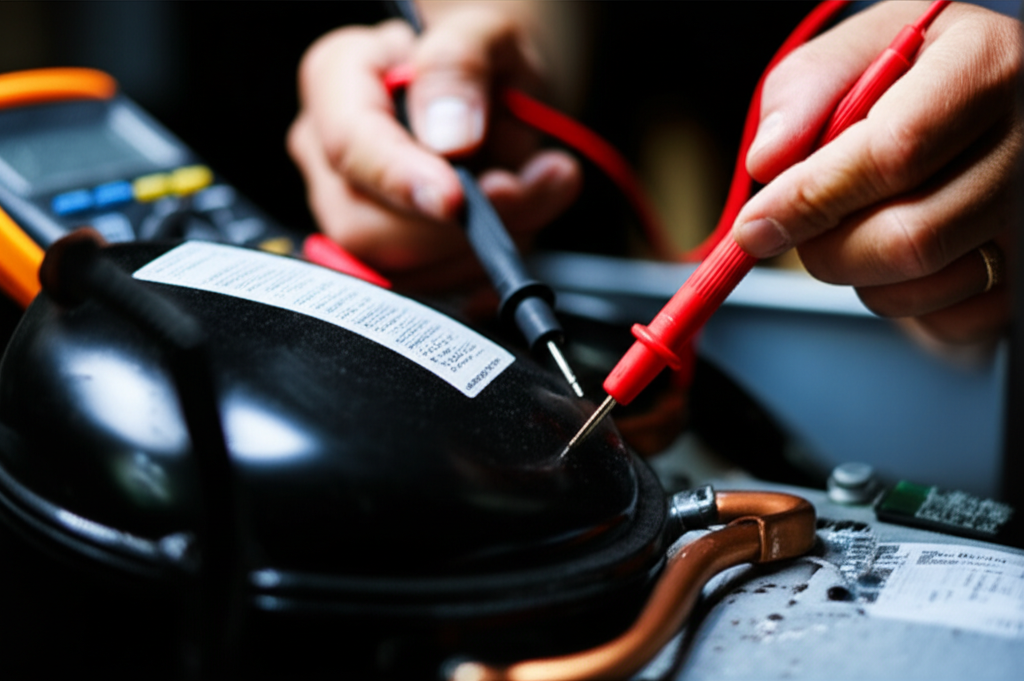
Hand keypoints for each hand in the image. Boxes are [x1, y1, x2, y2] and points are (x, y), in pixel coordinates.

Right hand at [287, 3, 581, 293]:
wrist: (500, 93)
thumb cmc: (480, 60)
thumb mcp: (485, 32)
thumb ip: (462, 67)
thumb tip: (449, 138)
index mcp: (336, 83)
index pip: (349, 146)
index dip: (402, 181)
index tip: (457, 200)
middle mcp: (331, 155)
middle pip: (368, 227)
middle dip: (458, 228)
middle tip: (527, 186)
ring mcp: (357, 212)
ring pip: (405, 270)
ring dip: (485, 248)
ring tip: (537, 187)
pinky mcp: (392, 257)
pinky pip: (434, 288)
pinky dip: (488, 271)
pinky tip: (520, 228)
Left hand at [733, 1, 1021, 344]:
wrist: (967, 101)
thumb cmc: (902, 76)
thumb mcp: (850, 56)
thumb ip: (804, 95)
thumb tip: (769, 164)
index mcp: (987, 66)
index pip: (896, 151)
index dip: (812, 197)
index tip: (754, 225)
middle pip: (909, 236)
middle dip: (824, 249)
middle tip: (791, 232)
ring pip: (920, 287)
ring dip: (854, 274)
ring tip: (851, 224)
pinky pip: (944, 320)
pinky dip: (895, 296)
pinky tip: (892, 247)